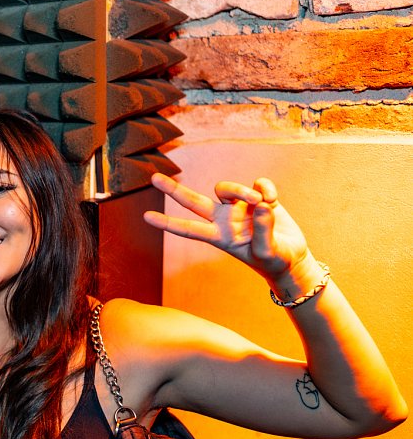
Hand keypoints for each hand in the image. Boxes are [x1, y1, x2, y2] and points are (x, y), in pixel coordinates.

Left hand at [144, 173, 314, 283]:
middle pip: (193, 202)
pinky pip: (256, 183)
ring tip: (260, 202)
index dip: (168, 223)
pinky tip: (273, 199)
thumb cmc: (274, 260)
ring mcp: (239, 207)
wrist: (292, 258)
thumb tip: (260, 203)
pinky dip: (264, 188)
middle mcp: (224, 220)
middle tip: (153, 178)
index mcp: (219, 237)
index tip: (146, 217)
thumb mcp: (266, 251)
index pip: (188, 230)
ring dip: (241, 190)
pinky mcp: (259, 198)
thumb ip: (263, 229)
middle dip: (174, 190)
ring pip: (226, 188)